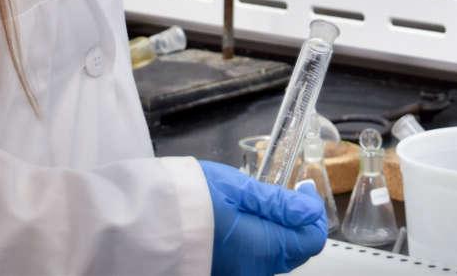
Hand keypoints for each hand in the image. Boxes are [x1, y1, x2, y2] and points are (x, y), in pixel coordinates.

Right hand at [197, 160, 326, 275]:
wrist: (143, 222)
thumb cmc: (191, 199)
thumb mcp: (240, 189)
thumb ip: (279, 203)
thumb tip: (311, 209)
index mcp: (265, 249)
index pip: (312, 240)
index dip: (314, 213)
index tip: (303, 188)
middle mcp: (255, 271)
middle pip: (294, 250)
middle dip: (297, 222)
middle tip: (287, 191)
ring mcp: (238, 274)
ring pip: (274, 255)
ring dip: (277, 230)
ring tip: (260, 203)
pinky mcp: (222, 273)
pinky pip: (253, 260)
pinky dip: (257, 240)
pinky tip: (242, 219)